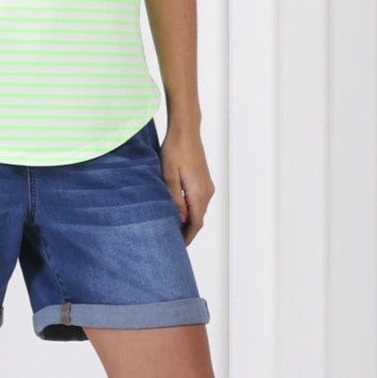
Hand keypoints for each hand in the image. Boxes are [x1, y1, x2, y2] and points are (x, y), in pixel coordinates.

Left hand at [158, 124, 214, 245]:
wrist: (186, 130)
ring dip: (189, 220)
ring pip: (199, 210)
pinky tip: (179, 210)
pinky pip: (199, 201)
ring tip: (173, 227)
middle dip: (187, 231)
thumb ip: (175, 199)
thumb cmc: (175, 149)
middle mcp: (207, 192)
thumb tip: (181, 219)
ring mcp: (207, 185)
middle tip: (172, 241)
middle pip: (199, 219)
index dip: (187, 237)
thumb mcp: (168, 175)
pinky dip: (191, 210)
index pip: (195, 223)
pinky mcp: (204, 179)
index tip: (177, 247)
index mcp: (198, 193)